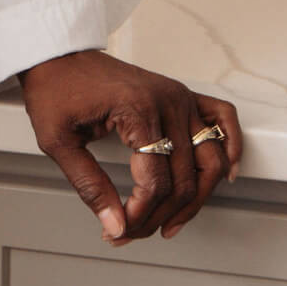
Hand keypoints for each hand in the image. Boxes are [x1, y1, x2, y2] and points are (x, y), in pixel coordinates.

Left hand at [16, 49, 242, 245]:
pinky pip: (223, 119)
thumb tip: (116, 225)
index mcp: (136, 110)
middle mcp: (166, 101)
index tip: (118, 230)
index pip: (155, 183)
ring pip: (211, 162)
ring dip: (196, 199)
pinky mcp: (180, 94)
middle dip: (160, 216)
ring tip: (170, 222)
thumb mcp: (57, 139)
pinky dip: (231, 147)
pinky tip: (226, 175)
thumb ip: (88, 185)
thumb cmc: (54, 88)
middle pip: (184, 180)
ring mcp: (177, 96)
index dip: (140, 216)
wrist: (55, 54)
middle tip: (133, 231)